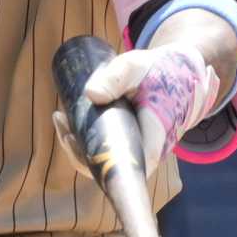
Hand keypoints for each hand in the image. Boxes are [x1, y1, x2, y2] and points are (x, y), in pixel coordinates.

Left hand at [50, 43, 217, 180]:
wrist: (176, 74)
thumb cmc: (157, 71)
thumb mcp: (137, 67)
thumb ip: (117, 77)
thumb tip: (91, 95)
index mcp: (154, 138)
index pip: (129, 166)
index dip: (98, 165)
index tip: (73, 140)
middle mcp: (145, 153)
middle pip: (108, 169)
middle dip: (77, 151)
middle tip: (62, 121)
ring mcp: (136, 151)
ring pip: (102, 162)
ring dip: (77, 146)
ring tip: (60, 118)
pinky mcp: (127, 145)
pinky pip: (103, 152)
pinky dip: (84, 141)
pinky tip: (67, 122)